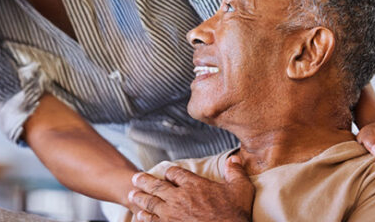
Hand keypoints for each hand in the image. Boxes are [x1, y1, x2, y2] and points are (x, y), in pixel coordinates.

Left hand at [128, 156, 253, 221]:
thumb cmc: (235, 214)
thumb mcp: (241, 189)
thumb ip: (236, 172)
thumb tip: (235, 158)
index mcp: (194, 185)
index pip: (175, 173)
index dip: (170, 172)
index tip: (167, 173)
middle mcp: (179, 197)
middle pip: (157, 186)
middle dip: (144, 181)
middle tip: (135, 178)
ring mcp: (171, 214)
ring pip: (150, 203)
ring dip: (140, 198)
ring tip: (132, 195)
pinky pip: (152, 221)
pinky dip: (144, 217)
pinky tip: (139, 216)